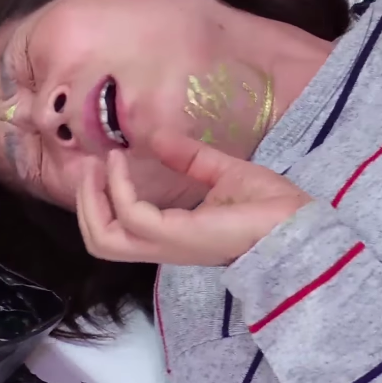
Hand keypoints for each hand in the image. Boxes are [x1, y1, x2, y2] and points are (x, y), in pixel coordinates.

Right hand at [75, 130, 311, 265]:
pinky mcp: (176, 236)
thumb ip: (189, 158)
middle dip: (84, 203)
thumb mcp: (222, 172)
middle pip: (99, 242)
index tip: (101, 161)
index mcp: (172, 234)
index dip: (98, 200)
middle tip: (87, 165)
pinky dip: (118, 187)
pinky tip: (122, 163)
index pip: (117, 231)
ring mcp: (167, 243)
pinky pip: (131, 215)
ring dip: (91, 198)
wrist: (297, 223)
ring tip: (98, 164)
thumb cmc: (269, 205)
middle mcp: (162, 245)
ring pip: (104, 237)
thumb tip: (155, 136)